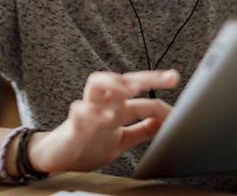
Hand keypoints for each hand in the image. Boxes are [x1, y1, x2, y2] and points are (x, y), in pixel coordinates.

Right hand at [29, 69, 178, 172]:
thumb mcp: (121, 140)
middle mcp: (104, 105)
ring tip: (132, 88)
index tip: (180, 114)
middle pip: (124, 80)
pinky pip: (79, 112)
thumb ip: (141, 130)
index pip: (142, 99)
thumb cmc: (88, 144)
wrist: (56, 160)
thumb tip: (164, 122)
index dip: (162, 105)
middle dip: (147, 77)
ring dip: (115, 83)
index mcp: (117, 108)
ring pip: (96, 84)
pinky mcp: (72, 126)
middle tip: (169, 77)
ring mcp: (87, 112)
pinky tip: (106, 117)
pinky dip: (91, 113)